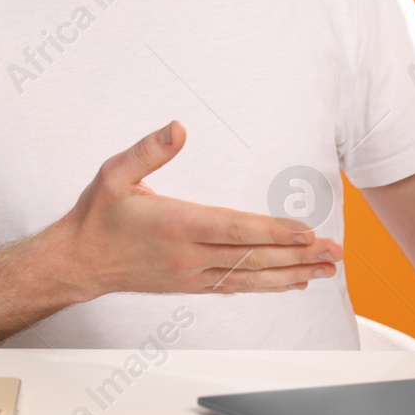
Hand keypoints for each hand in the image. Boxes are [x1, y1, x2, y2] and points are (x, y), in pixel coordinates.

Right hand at [53, 120, 341, 299]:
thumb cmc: (98, 215)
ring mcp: (193, 274)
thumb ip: (148, 151)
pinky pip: (237, 286)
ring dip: (293, 272)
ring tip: (327, 269)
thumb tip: (178, 127)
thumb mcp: (114, 173)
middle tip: (335, 251)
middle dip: (299, 254)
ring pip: (252, 277)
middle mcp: (189, 255)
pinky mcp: (192, 285)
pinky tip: (292, 282)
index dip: (272, 231)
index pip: (234, 229)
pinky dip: (268, 286)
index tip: (305, 231)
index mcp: (176, 225)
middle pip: (254, 257)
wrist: (78, 262)